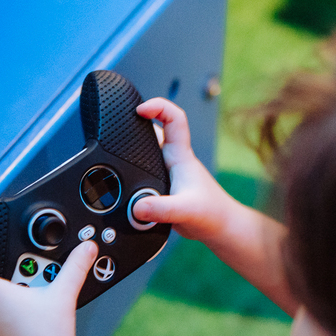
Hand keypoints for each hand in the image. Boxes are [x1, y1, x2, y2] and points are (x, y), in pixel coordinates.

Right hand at [131, 97, 237, 244]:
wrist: (220, 229)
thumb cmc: (211, 215)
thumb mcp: (185, 211)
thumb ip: (161, 209)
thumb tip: (137, 207)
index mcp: (181, 156)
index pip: (174, 119)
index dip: (158, 107)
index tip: (139, 109)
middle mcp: (174, 160)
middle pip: (155, 130)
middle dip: (138, 123)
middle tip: (118, 126)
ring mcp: (169, 172)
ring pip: (148, 151)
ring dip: (135, 148)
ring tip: (115, 147)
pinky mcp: (165, 186)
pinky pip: (146, 170)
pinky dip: (134, 170)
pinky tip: (124, 178)